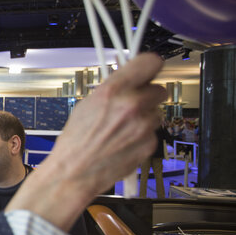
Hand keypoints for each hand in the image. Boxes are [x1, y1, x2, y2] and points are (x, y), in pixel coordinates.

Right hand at [7, 53, 166, 229]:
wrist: (75, 172)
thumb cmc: (75, 141)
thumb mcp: (87, 104)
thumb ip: (112, 89)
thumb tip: (129, 79)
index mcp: (113, 90)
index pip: (150, 62)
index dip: (150, 66)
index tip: (148, 70)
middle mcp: (132, 105)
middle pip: (159, 89)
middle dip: (148, 95)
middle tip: (133, 103)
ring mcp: (144, 126)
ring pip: (157, 112)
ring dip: (145, 117)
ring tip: (122, 128)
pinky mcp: (150, 144)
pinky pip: (153, 132)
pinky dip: (142, 136)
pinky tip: (124, 141)